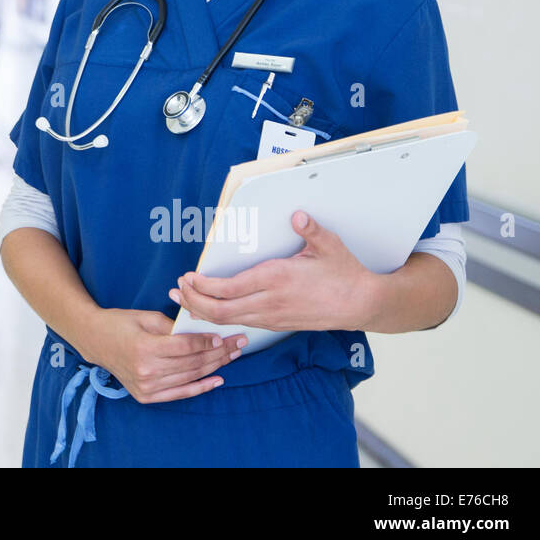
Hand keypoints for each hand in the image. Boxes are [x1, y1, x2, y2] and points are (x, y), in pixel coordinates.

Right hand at [79, 307, 244, 402]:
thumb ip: (173, 325)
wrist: (95, 340)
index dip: (206, 341)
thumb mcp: (145, 317)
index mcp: (145, 347)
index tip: (223, 335)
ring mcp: (146, 386)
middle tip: (237, 344)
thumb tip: (201, 329)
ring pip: (190, 377)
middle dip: (218, 352)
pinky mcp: (146, 395)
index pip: (185, 347)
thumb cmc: (120, 323)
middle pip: (192, 363)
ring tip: (232, 357)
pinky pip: (180, 393)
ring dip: (214, 367)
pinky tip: (217, 380)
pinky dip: (200, 388)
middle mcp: (146, 370)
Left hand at [171, 211, 374, 331]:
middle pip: (220, 311)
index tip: (188, 276)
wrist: (362, 304)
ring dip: (203, 311)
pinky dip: (220, 318)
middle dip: (193, 301)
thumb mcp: (329, 246)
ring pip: (228, 321)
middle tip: (177, 288)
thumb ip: (310, 229)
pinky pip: (241, 323)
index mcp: (277, 280)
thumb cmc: (344, 274)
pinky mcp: (277, 323)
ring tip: (185, 298)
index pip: (228, 290)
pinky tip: (210, 310)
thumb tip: (297, 215)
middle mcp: (270, 302)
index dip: (202, 286)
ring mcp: (273, 317)